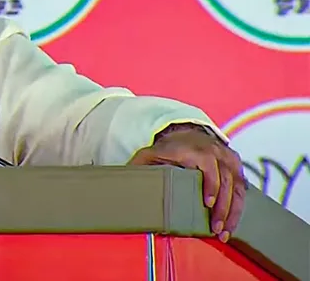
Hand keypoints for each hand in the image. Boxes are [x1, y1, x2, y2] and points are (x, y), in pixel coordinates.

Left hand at [129, 125, 246, 241]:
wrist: (186, 133)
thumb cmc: (167, 148)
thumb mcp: (150, 154)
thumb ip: (140, 166)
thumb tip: (123, 180)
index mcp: (196, 150)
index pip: (208, 166)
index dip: (210, 185)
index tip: (206, 203)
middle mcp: (217, 152)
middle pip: (226, 182)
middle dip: (223, 208)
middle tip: (216, 228)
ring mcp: (229, 159)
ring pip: (238, 188)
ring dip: (233, 212)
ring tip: (224, 233)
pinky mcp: (236, 167)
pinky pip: (243, 189)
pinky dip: (238, 208)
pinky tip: (232, 224)